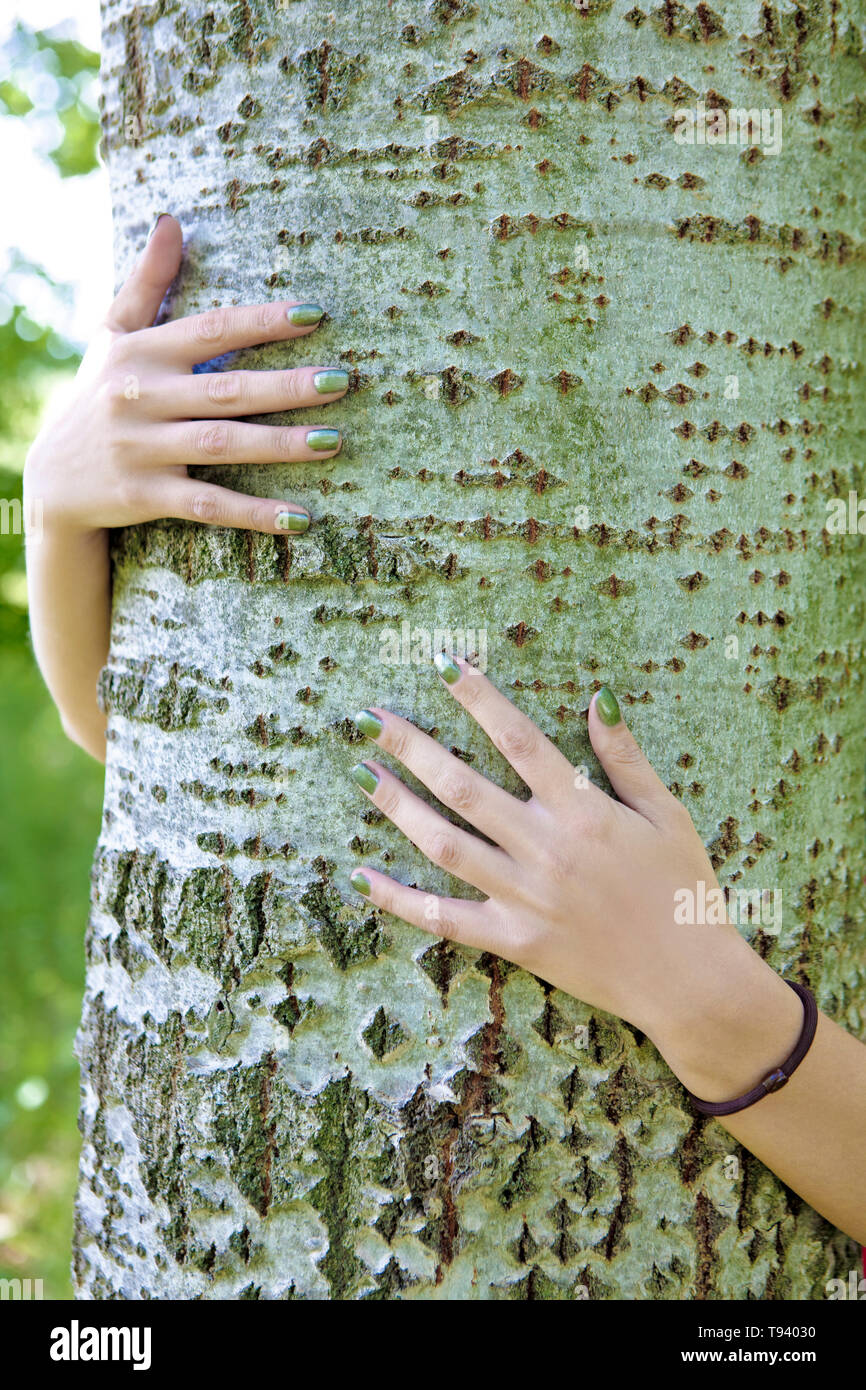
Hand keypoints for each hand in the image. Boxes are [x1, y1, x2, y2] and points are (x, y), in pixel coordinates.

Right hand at [23, 213, 344, 537]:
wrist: (51, 480)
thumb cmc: (97, 398)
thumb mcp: (112, 337)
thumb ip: (146, 282)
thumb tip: (172, 220)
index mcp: (141, 354)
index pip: (211, 330)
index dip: (262, 322)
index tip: (315, 315)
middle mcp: (141, 398)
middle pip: (226, 389)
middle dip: (286, 386)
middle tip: (341, 381)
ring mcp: (144, 449)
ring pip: (223, 445)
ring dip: (281, 445)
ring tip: (333, 441)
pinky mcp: (146, 495)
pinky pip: (209, 504)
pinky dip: (255, 513)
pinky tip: (300, 518)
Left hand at [347, 654, 796, 1088]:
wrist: (690, 980)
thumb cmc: (684, 890)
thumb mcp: (665, 814)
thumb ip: (625, 757)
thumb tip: (598, 698)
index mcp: (582, 811)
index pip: (519, 739)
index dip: (479, 698)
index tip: (444, 666)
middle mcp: (544, 849)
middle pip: (463, 786)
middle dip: (412, 747)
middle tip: (371, 718)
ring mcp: (523, 897)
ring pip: (444, 843)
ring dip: (397, 805)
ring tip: (360, 772)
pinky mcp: (513, 941)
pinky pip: (444, 918)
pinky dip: (399, 899)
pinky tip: (362, 875)